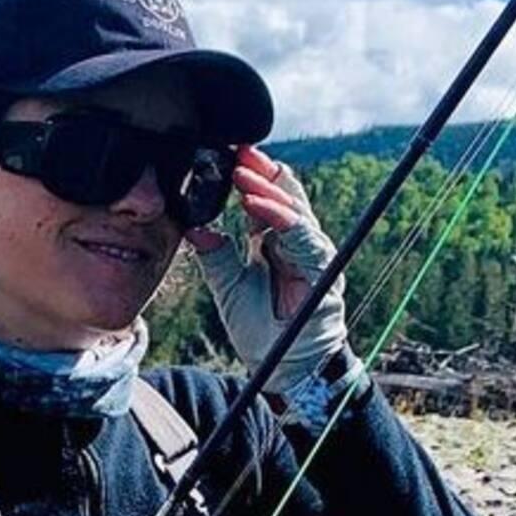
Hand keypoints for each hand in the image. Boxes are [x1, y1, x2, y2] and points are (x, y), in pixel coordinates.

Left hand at [186, 146, 348, 393]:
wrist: (282, 365)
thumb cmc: (259, 326)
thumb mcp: (227, 285)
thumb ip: (215, 255)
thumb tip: (194, 228)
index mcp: (273, 240)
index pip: (265, 198)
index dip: (250, 176)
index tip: (227, 155)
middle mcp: (294, 241)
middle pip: (283, 193)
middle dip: (261, 170)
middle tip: (237, 150)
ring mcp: (310, 251)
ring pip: (292, 208)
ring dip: (265, 189)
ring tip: (241, 174)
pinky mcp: (321, 266)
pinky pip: (300, 234)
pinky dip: (277, 217)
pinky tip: (256, 205)